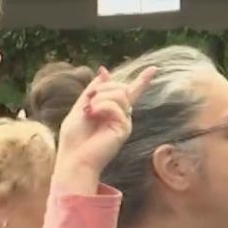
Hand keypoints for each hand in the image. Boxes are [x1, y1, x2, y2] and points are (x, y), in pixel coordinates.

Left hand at [54, 66, 156, 180]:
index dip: (142, 80)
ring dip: (100, 98)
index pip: (130, 92)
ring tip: (89, 111)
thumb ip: (93, 90)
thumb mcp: (80, 106)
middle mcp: (121, 116)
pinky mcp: (123, 128)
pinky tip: (92, 115)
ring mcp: (124, 122)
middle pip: (120, 87)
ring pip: (119, 94)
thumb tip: (104, 70)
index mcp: (112, 110)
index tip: (153, 69)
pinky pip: (114, 106)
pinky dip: (100, 106)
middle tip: (87, 103)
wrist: (74, 158)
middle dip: (102, 88)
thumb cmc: (74, 137)